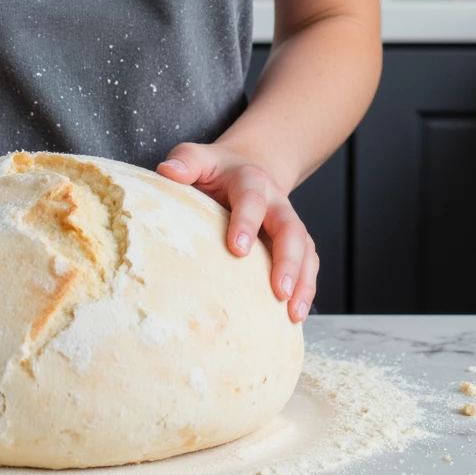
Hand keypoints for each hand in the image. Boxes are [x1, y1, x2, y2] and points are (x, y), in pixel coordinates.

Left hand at [157, 142, 316, 323]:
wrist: (246, 167)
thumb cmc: (216, 170)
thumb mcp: (200, 158)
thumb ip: (186, 161)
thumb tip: (167, 172)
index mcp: (250, 180)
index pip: (251, 199)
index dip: (246, 222)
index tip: (237, 249)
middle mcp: (276, 201)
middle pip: (290, 228)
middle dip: (287, 259)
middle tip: (279, 289)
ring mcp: (289, 222)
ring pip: (305, 248)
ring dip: (302, 280)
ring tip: (293, 313)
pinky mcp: (296, 242)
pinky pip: (309, 263)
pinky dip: (306, 288)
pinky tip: (295, 316)